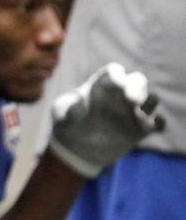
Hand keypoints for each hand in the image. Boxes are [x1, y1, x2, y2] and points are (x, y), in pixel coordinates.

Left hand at [48, 61, 164, 177]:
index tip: (116, 82)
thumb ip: (68, 107)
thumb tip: (80, 105)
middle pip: (137, 80)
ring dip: (149, 103)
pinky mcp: (140, 130)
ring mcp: (132, 111)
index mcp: (101, 85)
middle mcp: (120, 95)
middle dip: (137, 86)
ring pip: (150, 99)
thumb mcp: (61, 112)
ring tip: (140, 113)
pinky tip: (154, 126)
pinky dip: (159, 123)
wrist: (76, 147)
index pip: (114, 71)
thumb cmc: (67, 122)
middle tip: (131, 99)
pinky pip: (157, 123)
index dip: (117, 74)